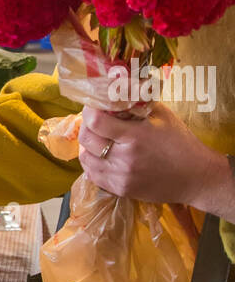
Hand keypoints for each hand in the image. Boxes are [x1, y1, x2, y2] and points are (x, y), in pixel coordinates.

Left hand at [78, 102, 234, 213]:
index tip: (92, 106)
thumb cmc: (180, 142)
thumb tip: (114, 92)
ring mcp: (120, 176)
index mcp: (135, 136)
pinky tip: (101, 156)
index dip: (89, 110)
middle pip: (86, 139)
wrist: (196, 177)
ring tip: (98, 139)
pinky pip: (93, 175)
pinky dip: (92, 164)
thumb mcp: (162, 116)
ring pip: (85, 159)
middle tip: (94, 121)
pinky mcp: (120, 189)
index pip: (95, 121)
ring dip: (88, 146)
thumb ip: (137, 104)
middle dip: (86, 125)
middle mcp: (124, 158)